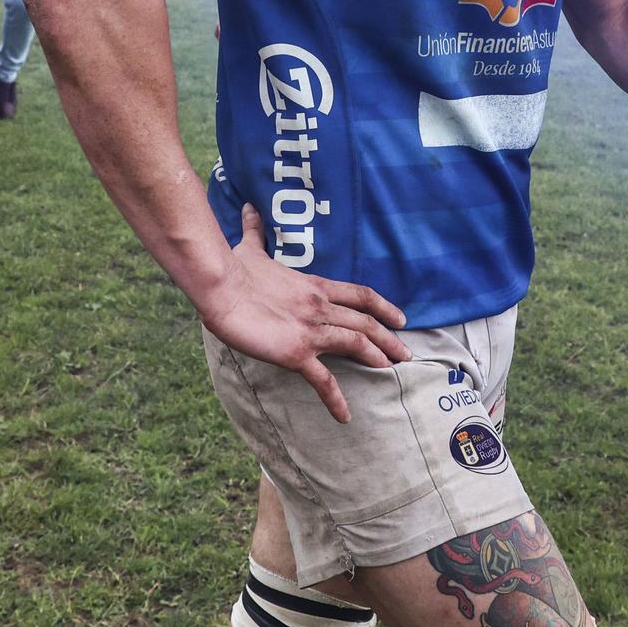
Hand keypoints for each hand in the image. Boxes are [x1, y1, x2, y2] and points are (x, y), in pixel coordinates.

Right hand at [193, 203, 412, 423]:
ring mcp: (311, 330)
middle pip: (366, 322)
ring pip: (357, 343)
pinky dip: (336, 399)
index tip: (400, 318)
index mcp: (315, 286)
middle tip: (406, 355)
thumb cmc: (233, 268)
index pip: (360, 295)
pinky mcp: (296, 353)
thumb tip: (249, 210)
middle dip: (390, 339)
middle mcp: (321, 307)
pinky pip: (323, 380)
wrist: (221, 286)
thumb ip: (255, 233)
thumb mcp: (250, 248)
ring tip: (391, 372)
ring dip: (377, 357)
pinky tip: (345, 416)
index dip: (383, 306)